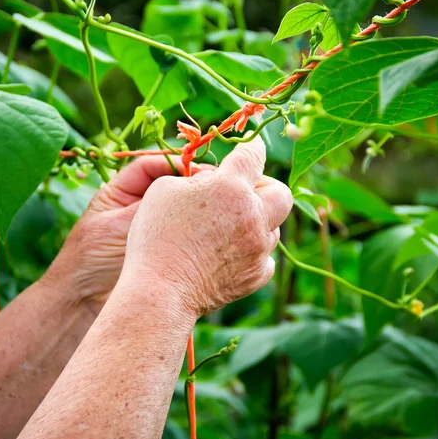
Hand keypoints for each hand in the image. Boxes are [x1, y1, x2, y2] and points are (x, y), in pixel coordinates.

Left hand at [41, 157, 206, 310]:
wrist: (82, 306)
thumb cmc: (90, 262)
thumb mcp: (119, 226)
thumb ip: (149, 206)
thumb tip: (186, 187)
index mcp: (119, 193)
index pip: (151, 167)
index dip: (175, 164)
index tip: (198, 171)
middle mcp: (137, 208)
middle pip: (169, 186)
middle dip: (191, 184)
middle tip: (215, 186)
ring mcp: (152, 230)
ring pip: (180, 209)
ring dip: (197, 207)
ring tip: (219, 206)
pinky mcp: (166, 252)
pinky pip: (186, 235)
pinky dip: (200, 231)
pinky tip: (214, 230)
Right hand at [123, 136, 292, 316]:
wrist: (160, 291)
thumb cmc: (156, 235)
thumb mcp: (165, 189)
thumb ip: (195, 177)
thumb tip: (214, 180)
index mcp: (230, 186)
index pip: (253, 155)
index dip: (252, 148)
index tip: (251, 148)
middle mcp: (253, 215)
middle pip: (281, 192)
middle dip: (266, 189)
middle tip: (244, 194)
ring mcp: (258, 247)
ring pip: (274, 227)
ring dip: (257, 222)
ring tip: (229, 229)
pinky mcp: (257, 275)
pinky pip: (265, 257)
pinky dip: (252, 252)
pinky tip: (229, 254)